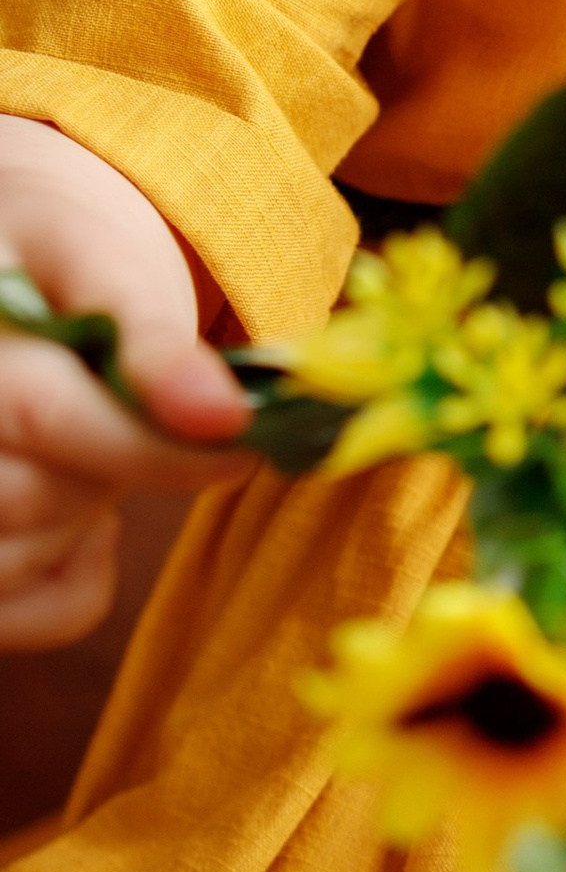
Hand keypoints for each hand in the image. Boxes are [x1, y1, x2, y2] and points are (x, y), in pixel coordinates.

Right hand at [0, 117, 248, 649]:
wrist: (11, 270)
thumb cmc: (58, 260)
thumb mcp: (101, 257)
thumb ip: (150, 332)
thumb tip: (219, 414)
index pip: (42, 416)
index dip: (151, 446)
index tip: (237, 441)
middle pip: (28, 498)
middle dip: (112, 468)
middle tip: (137, 417)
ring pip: (16, 563)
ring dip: (84, 523)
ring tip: (88, 449)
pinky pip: (26, 614)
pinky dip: (72, 579)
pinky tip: (69, 513)